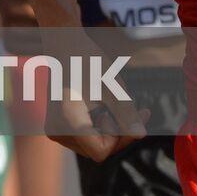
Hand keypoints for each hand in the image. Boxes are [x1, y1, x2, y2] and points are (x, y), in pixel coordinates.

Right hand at [40, 30, 146, 160]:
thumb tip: (141, 135)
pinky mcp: (58, 126)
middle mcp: (57, 131)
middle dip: (119, 133)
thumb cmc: (86, 60)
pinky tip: (108, 108)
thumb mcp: (112, 86)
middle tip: (139, 111)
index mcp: (67, 121)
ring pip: (93, 145)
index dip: (121, 138)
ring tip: (119, 105)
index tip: (133, 116)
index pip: (101, 152)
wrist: (63, 44)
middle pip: (98, 149)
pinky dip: (102, 126)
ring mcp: (56, 130)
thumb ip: (126, 113)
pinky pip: (86, 137)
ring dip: (112, 129)